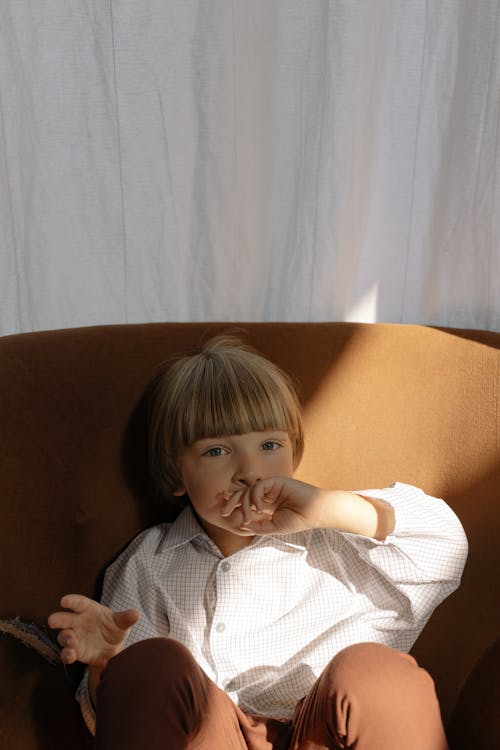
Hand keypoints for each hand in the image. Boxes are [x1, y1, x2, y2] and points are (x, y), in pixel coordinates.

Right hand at [48, 594, 139, 667]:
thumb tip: (136, 614)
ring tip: (70, 641)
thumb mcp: (122, 624)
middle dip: (58, 619)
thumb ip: (126, 618)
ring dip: (64, 638)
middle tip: (52, 620)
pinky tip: (71, 655)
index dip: (71, 601)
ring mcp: (75, 637)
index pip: (78, 603)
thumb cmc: (115, 629)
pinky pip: (67, 653)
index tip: (63, 600)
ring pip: (64, 636)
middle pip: (64, 619)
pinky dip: (67, 654)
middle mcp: (78, 622)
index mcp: (89, 610)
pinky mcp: (75, 652)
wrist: (114, 650)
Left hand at [220, 478, 393, 539]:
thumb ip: (258, 526)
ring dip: (244, 505)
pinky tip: (259, 508)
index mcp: (266, 504)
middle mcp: (267, 494)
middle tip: (223, 512)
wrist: (315, 513)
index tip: (224, 516)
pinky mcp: (276, 481)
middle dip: (231, 502)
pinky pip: (258, 487)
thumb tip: (240, 526)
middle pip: (243, 494)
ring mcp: (271, 487)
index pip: (246, 503)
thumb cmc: (298, 520)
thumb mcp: (274, 528)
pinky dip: (255, 497)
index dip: (234, 507)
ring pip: (248, 491)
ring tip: (248, 517)